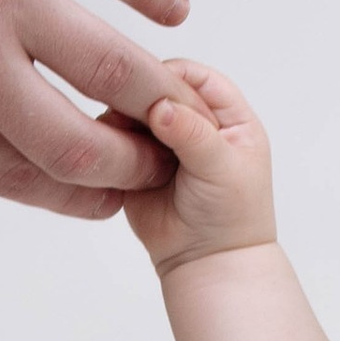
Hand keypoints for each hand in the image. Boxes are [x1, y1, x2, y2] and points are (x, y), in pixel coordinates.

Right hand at [124, 60, 278, 274]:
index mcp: (229, 118)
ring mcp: (163, 142)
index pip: (198, 77)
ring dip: (121, 119)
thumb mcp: (223, 169)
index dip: (173, 77)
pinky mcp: (135, 161)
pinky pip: (115, 139)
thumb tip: (160, 105)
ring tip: (122, 143)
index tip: (150, 87)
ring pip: (132, 111)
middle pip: (159, 89)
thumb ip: (194, 133)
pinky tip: (110, 153)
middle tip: (128, 116)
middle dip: (141, 99)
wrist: (207, 263)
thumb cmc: (232, 218)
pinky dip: (108, 140)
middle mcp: (195, 124)